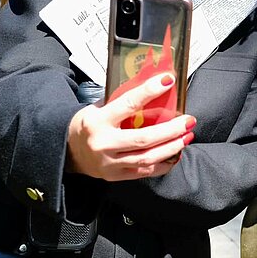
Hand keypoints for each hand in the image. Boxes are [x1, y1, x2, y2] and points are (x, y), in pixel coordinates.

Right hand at [66, 72, 195, 180]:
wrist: (67, 150)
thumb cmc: (88, 123)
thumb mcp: (98, 107)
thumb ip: (122, 101)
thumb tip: (153, 88)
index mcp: (98, 121)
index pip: (128, 104)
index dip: (150, 91)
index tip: (168, 81)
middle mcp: (104, 144)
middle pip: (144, 138)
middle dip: (171, 130)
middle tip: (189, 120)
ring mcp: (110, 163)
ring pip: (148, 158)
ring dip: (172, 147)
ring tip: (187, 136)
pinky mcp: (116, 176)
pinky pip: (145, 172)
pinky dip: (164, 163)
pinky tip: (176, 153)